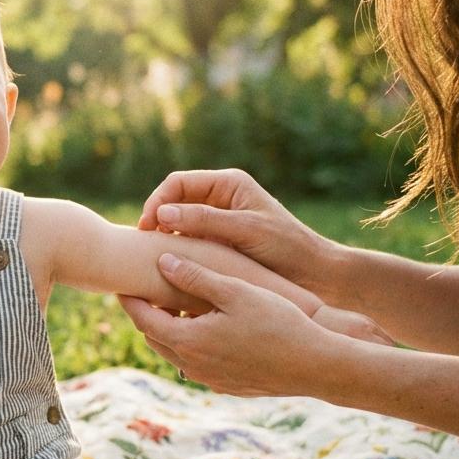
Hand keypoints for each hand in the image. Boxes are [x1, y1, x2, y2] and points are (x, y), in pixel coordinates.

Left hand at [120, 254, 379, 397]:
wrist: (315, 365)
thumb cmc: (278, 322)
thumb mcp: (235, 291)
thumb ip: (195, 276)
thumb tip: (162, 261)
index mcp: (188, 340)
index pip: (143, 318)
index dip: (129, 299)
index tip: (121, 281)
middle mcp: (192, 365)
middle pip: (154, 337)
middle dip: (144, 314)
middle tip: (141, 291)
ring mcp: (209, 379)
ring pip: (173, 353)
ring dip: (167, 330)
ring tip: (170, 305)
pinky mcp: (226, 385)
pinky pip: (195, 364)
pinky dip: (189, 344)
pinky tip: (203, 327)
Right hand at [137, 169, 337, 290]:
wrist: (314, 275)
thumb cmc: (287, 248)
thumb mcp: (245, 231)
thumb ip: (205, 221)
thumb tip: (162, 215)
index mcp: (228, 184)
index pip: (178, 183)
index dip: (157, 201)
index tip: (147, 225)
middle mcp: (220, 198)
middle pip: (174, 202)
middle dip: (155, 220)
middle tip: (143, 244)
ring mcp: (217, 222)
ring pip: (178, 224)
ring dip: (164, 238)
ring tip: (152, 258)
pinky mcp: (218, 243)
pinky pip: (189, 242)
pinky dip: (177, 252)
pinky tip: (170, 269)